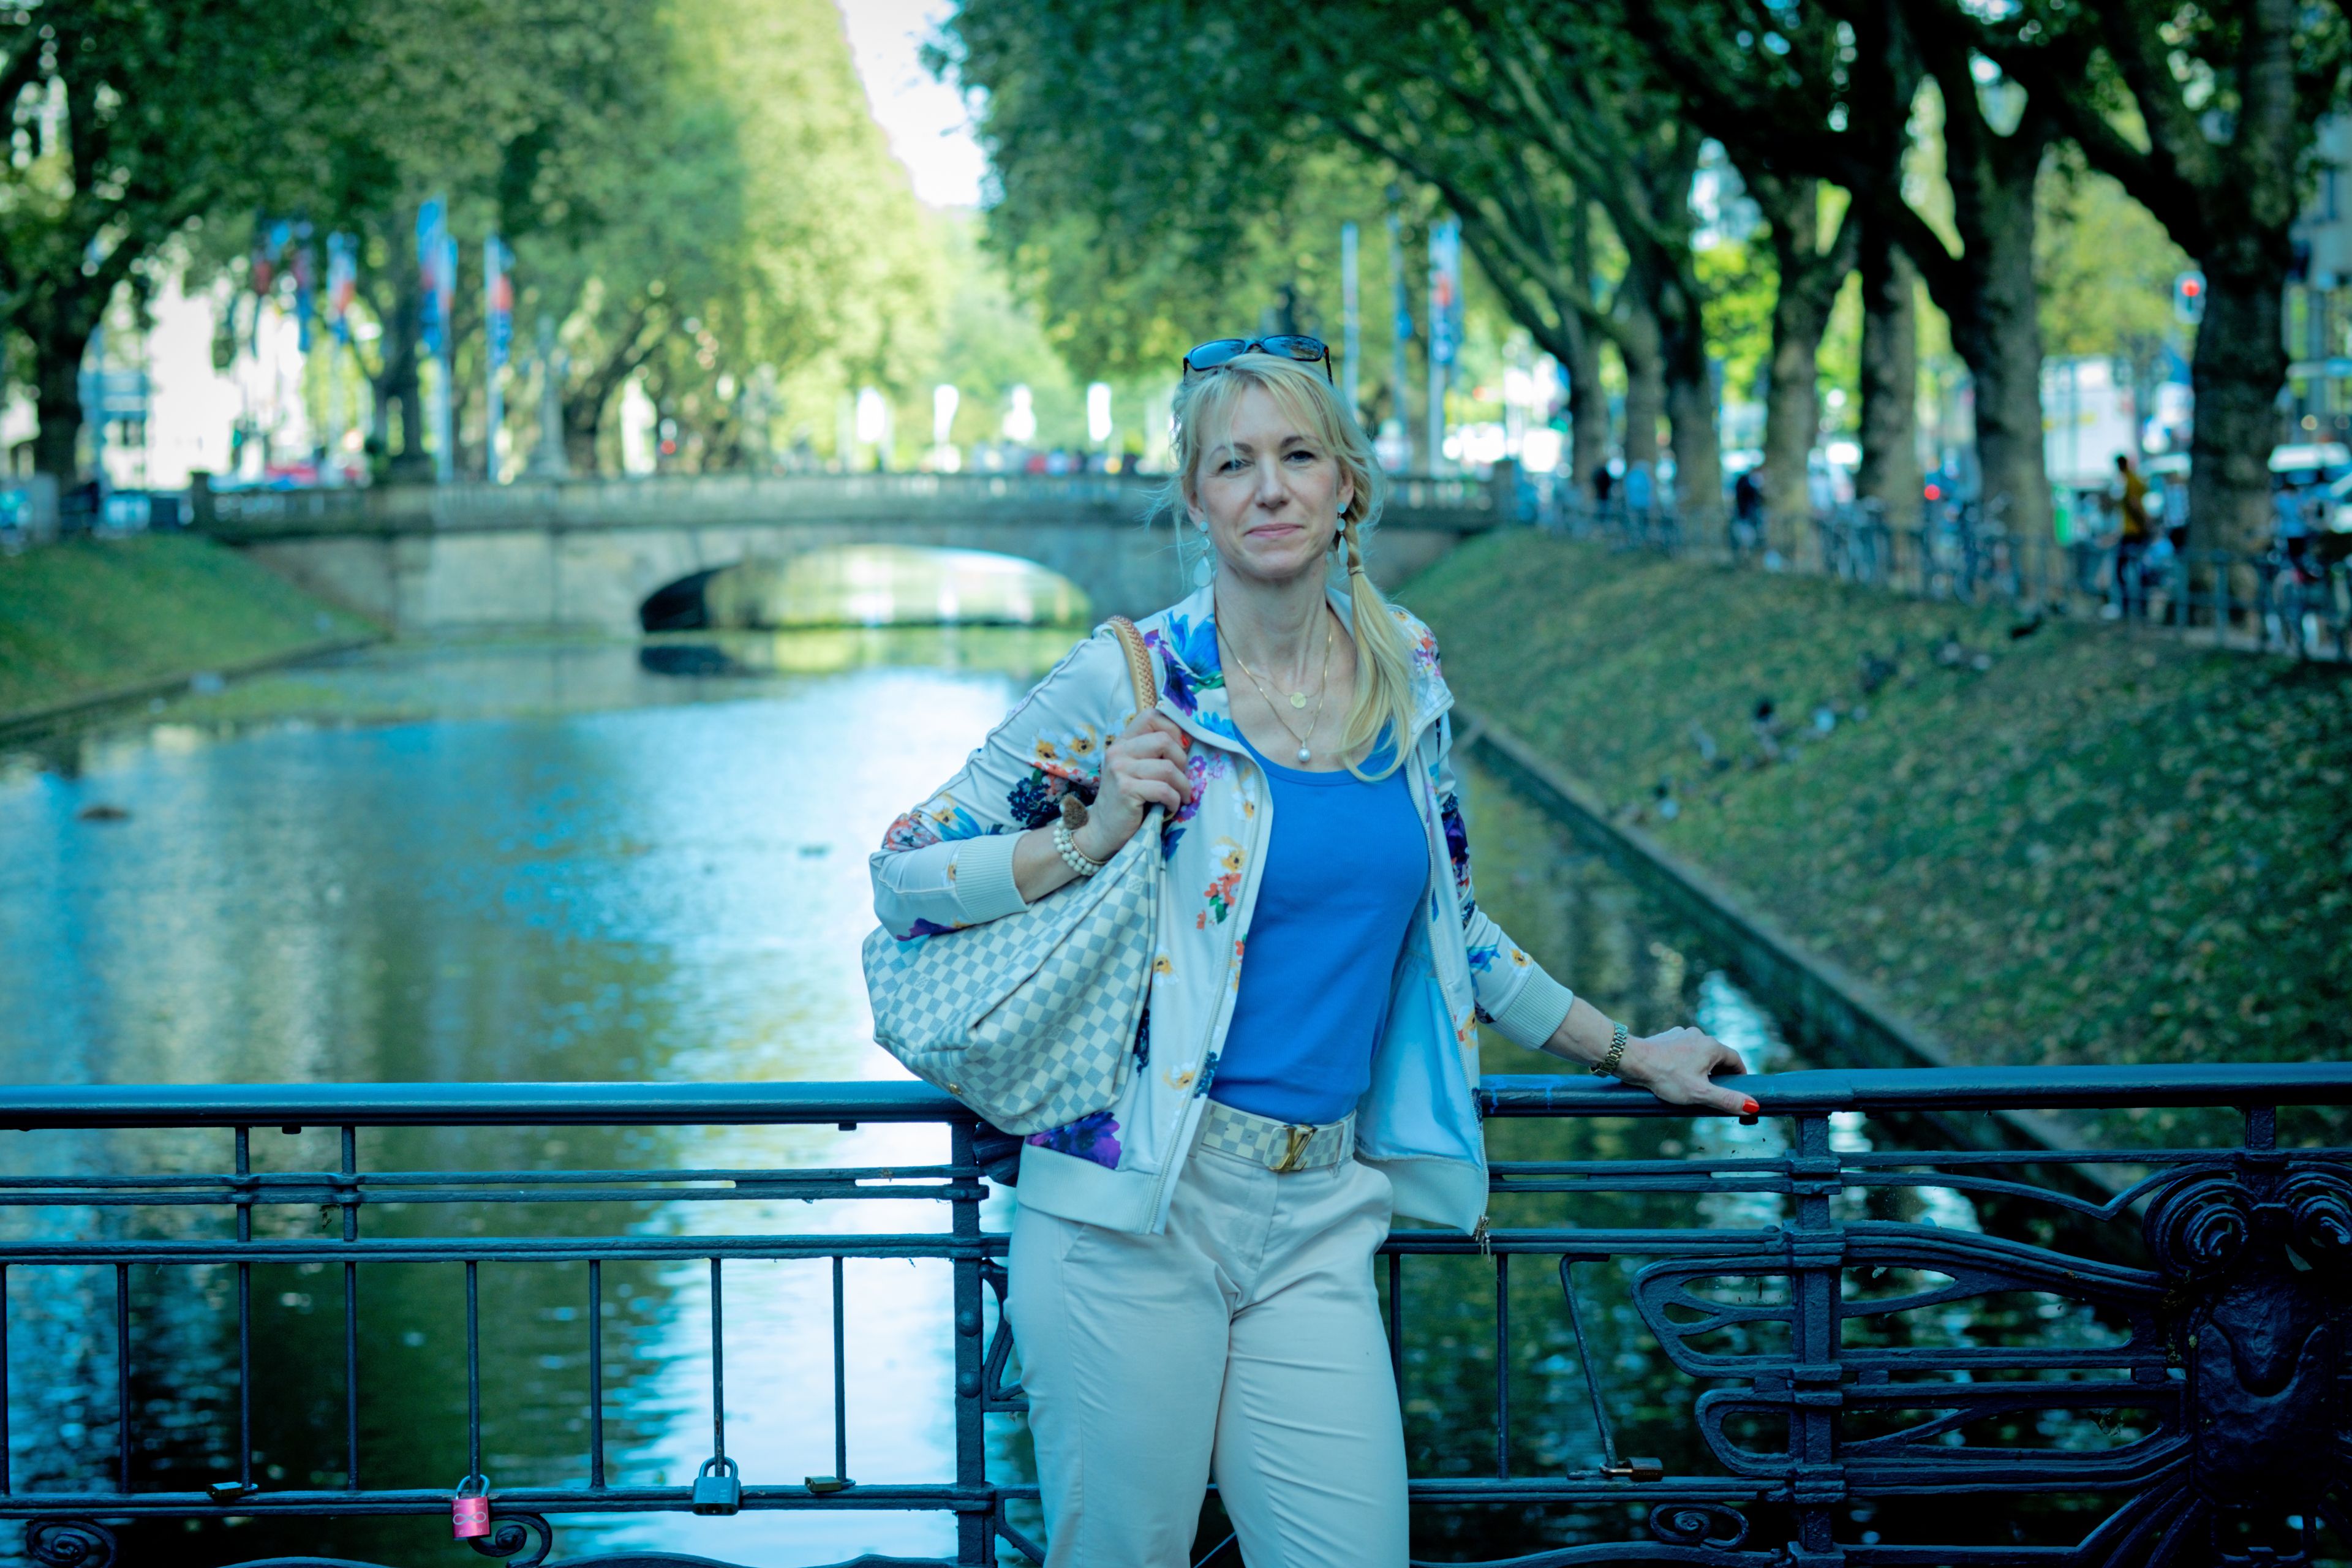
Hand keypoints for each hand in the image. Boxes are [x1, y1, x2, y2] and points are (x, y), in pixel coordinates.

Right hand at [1073, 711, 1190, 861]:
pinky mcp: (1126, 790)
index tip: (1181, 749)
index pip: (1151, 716)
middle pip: (1164, 740)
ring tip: (1182, 796)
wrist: (1102, 830)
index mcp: (1122, 742)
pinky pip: (1164, 790)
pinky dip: (1175, 800)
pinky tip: (1171, 807)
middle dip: (1182, 761)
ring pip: (1168, 768)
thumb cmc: (1127, 800)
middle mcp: (1118, 752)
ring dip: (1183, 785)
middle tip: (1182, 779)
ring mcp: (1120, 770)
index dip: (1173, 729)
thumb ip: (1153, 753)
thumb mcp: (1135, 770)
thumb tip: (1188, 741)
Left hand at [1615, 1026, 1754, 1117]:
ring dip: (1700, 1068)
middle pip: (1717, 1057)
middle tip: (1715, 1092)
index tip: (1738, 1089)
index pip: (1735, 1060)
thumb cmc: (1666, 1077)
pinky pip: (1682, 1052)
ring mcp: (1680, 1035)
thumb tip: (1753, 1106)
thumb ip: (1727, 1099)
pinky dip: (1684, 1063)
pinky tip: (1675, 1076)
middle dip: (1718, 1074)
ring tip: (1693, 1086)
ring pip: (1698, 1054)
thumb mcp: (1700, 1093)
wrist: (1632, 1061)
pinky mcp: (1666, 1038)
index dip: (1739, 1075)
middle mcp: (1698, 1035)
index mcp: (1711, 1046)